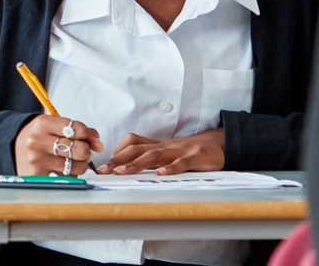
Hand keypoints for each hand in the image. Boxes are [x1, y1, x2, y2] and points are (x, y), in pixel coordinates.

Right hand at [13, 114, 103, 175]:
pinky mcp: (37, 175)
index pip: (77, 129)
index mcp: (42, 124)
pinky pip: (66, 178)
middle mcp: (38, 141)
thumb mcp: (54, 125)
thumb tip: (98, 144)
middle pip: (79, 149)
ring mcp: (37, 159)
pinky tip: (63, 169)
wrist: (12, 146)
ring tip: (73, 160)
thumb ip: (77, 130)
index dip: (89, 135)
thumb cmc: (38, 136)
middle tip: (82, 151)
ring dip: (80, 165)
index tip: (91, 138)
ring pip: (76, 166)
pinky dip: (70, 175)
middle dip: (86, 151)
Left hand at [103, 130, 224, 174]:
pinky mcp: (195, 158)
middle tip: (104, 171)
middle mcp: (164, 146)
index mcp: (156, 145)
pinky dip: (171, 168)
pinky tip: (161, 174)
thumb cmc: (187, 150)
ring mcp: (180, 151)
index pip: (132, 144)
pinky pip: (182, 163)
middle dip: (119, 160)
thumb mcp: (166, 151)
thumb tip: (123, 165)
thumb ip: (147, 156)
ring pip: (155, 156)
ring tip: (123, 171)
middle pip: (138, 149)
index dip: (116, 153)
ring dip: (137, 163)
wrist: (217, 144)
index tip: (102, 165)